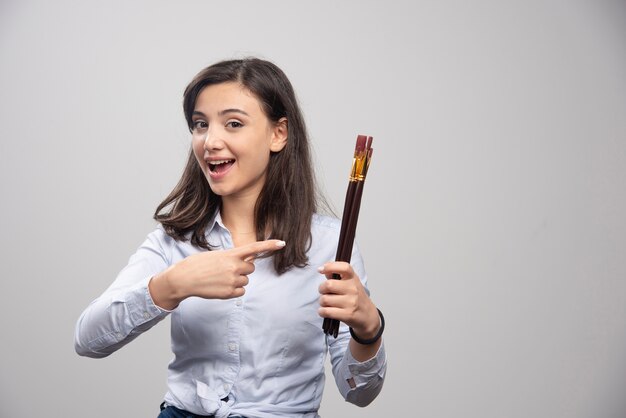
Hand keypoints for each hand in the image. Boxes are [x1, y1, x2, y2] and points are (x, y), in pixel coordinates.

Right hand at [150, 239, 284, 308]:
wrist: (184, 279)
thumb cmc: (198, 265)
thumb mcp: (216, 255)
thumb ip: (232, 257)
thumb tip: (247, 261)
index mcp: (231, 254)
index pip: (254, 248)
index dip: (270, 245)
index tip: (283, 243)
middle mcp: (234, 267)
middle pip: (251, 268)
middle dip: (243, 269)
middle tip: (227, 270)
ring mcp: (233, 280)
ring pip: (246, 281)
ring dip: (237, 280)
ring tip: (220, 279)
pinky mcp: (230, 293)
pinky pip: (242, 291)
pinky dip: (235, 290)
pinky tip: (221, 287)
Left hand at [317, 262, 379, 339]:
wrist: (368, 316)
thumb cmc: (356, 298)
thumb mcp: (350, 283)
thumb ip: (337, 276)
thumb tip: (323, 270)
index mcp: (353, 278)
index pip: (344, 267)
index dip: (330, 266)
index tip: (321, 269)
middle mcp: (353, 289)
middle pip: (328, 285)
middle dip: (321, 289)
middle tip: (325, 292)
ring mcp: (351, 302)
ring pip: (325, 299)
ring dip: (322, 302)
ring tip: (327, 303)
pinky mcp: (347, 314)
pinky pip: (326, 311)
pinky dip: (322, 312)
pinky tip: (326, 311)